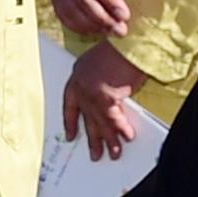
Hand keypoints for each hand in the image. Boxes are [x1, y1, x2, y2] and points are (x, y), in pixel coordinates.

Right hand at [47, 0, 138, 37]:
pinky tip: (95, 30)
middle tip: (121, 30)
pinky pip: (65, 17)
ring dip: (93, 26)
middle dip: (105, 19)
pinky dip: (80, 27)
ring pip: (74, 12)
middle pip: (85, 1)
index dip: (111, 1)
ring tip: (111, 32)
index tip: (125, 15)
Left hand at [62, 42, 147, 158]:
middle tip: (95, 154)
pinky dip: (121, 130)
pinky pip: (114, 120)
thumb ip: (101, 82)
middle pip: (87, 118)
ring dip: (109, 140)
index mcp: (77, 77)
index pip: (69, 105)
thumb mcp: (101, 64)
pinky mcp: (106, 98)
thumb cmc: (119, 48)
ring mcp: (92, 93)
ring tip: (114, 153)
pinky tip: (126, 138)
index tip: (70, 135)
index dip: (71, 122)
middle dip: (93, 138)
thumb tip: (112, 100)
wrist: (128, 42)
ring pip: (100, 123)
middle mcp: (81, 86)